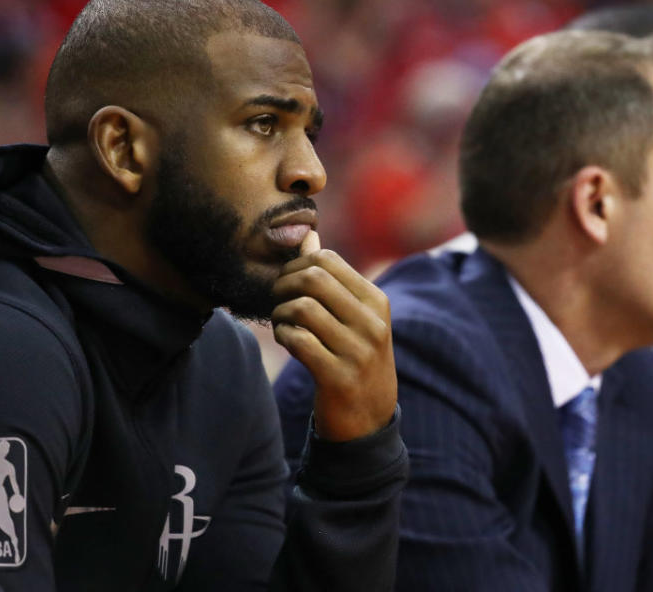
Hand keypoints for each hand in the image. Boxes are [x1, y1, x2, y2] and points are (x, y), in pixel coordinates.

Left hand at [272, 231, 396, 441]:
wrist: (369, 419)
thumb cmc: (354, 356)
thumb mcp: (354, 316)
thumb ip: (331, 277)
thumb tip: (307, 235)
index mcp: (375, 301)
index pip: (327, 259)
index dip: (296, 264)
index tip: (287, 281)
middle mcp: (371, 323)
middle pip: (313, 278)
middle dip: (283, 284)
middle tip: (277, 299)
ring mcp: (357, 352)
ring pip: (302, 308)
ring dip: (281, 313)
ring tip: (283, 323)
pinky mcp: (338, 377)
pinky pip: (297, 341)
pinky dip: (283, 336)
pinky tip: (288, 341)